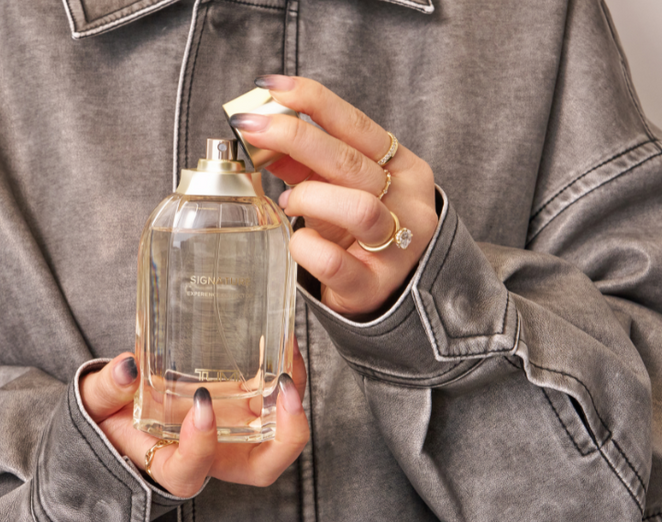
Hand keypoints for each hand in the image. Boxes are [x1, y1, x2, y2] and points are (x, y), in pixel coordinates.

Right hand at [79, 343, 308, 497]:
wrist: (121, 405)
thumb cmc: (109, 414)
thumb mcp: (96, 402)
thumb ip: (106, 389)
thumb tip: (127, 368)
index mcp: (171, 465)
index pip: (191, 472)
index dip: (201, 447)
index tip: (200, 404)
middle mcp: (213, 456)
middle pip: (262, 466)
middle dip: (286, 434)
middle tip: (285, 390)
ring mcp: (233, 433)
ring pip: (278, 431)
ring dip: (292, 398)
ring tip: (289, 350)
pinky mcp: (242, 407)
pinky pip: (273, 398)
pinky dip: (284, 371)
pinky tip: (282, 338)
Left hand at [230, 75, 437, 318]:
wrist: (392, 295)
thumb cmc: (361, 235)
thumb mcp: (339, 190)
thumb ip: (307, 165)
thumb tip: (264, 138)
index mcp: (404, 168)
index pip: (357, 125)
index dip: (314, 102)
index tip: (274, 88)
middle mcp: (409, 203)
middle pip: (350, 161)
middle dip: (294, 138)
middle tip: (253, 128)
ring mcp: (398, 246)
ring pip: (355, 208)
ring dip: (308, 198)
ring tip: (289, 203)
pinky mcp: (374, 285)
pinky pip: (333, 260)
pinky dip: (305, 247)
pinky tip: (299, 242)